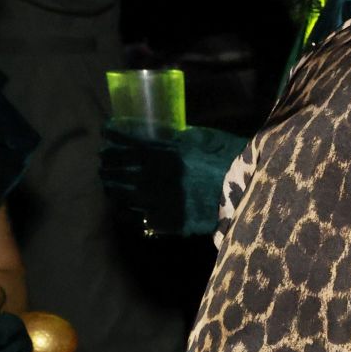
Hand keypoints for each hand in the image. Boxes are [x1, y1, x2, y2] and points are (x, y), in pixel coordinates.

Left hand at [101, 125, 244, 235]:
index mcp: (162, 152)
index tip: (106, 131)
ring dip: (110, 186)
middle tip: (103, 160)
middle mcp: (152, 175)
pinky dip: (123, 210)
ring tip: (108, 183)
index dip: (112, 134)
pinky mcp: (163, 220)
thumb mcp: (207, 139)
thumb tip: (168, 134)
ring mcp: (156, 200)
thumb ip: (183, 137)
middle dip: (106, 161)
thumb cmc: (230, 162)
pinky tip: (122, 207)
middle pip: (116, 167)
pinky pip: (134, 216)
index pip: (125, 140)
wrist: (247, 193)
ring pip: (119, 192)